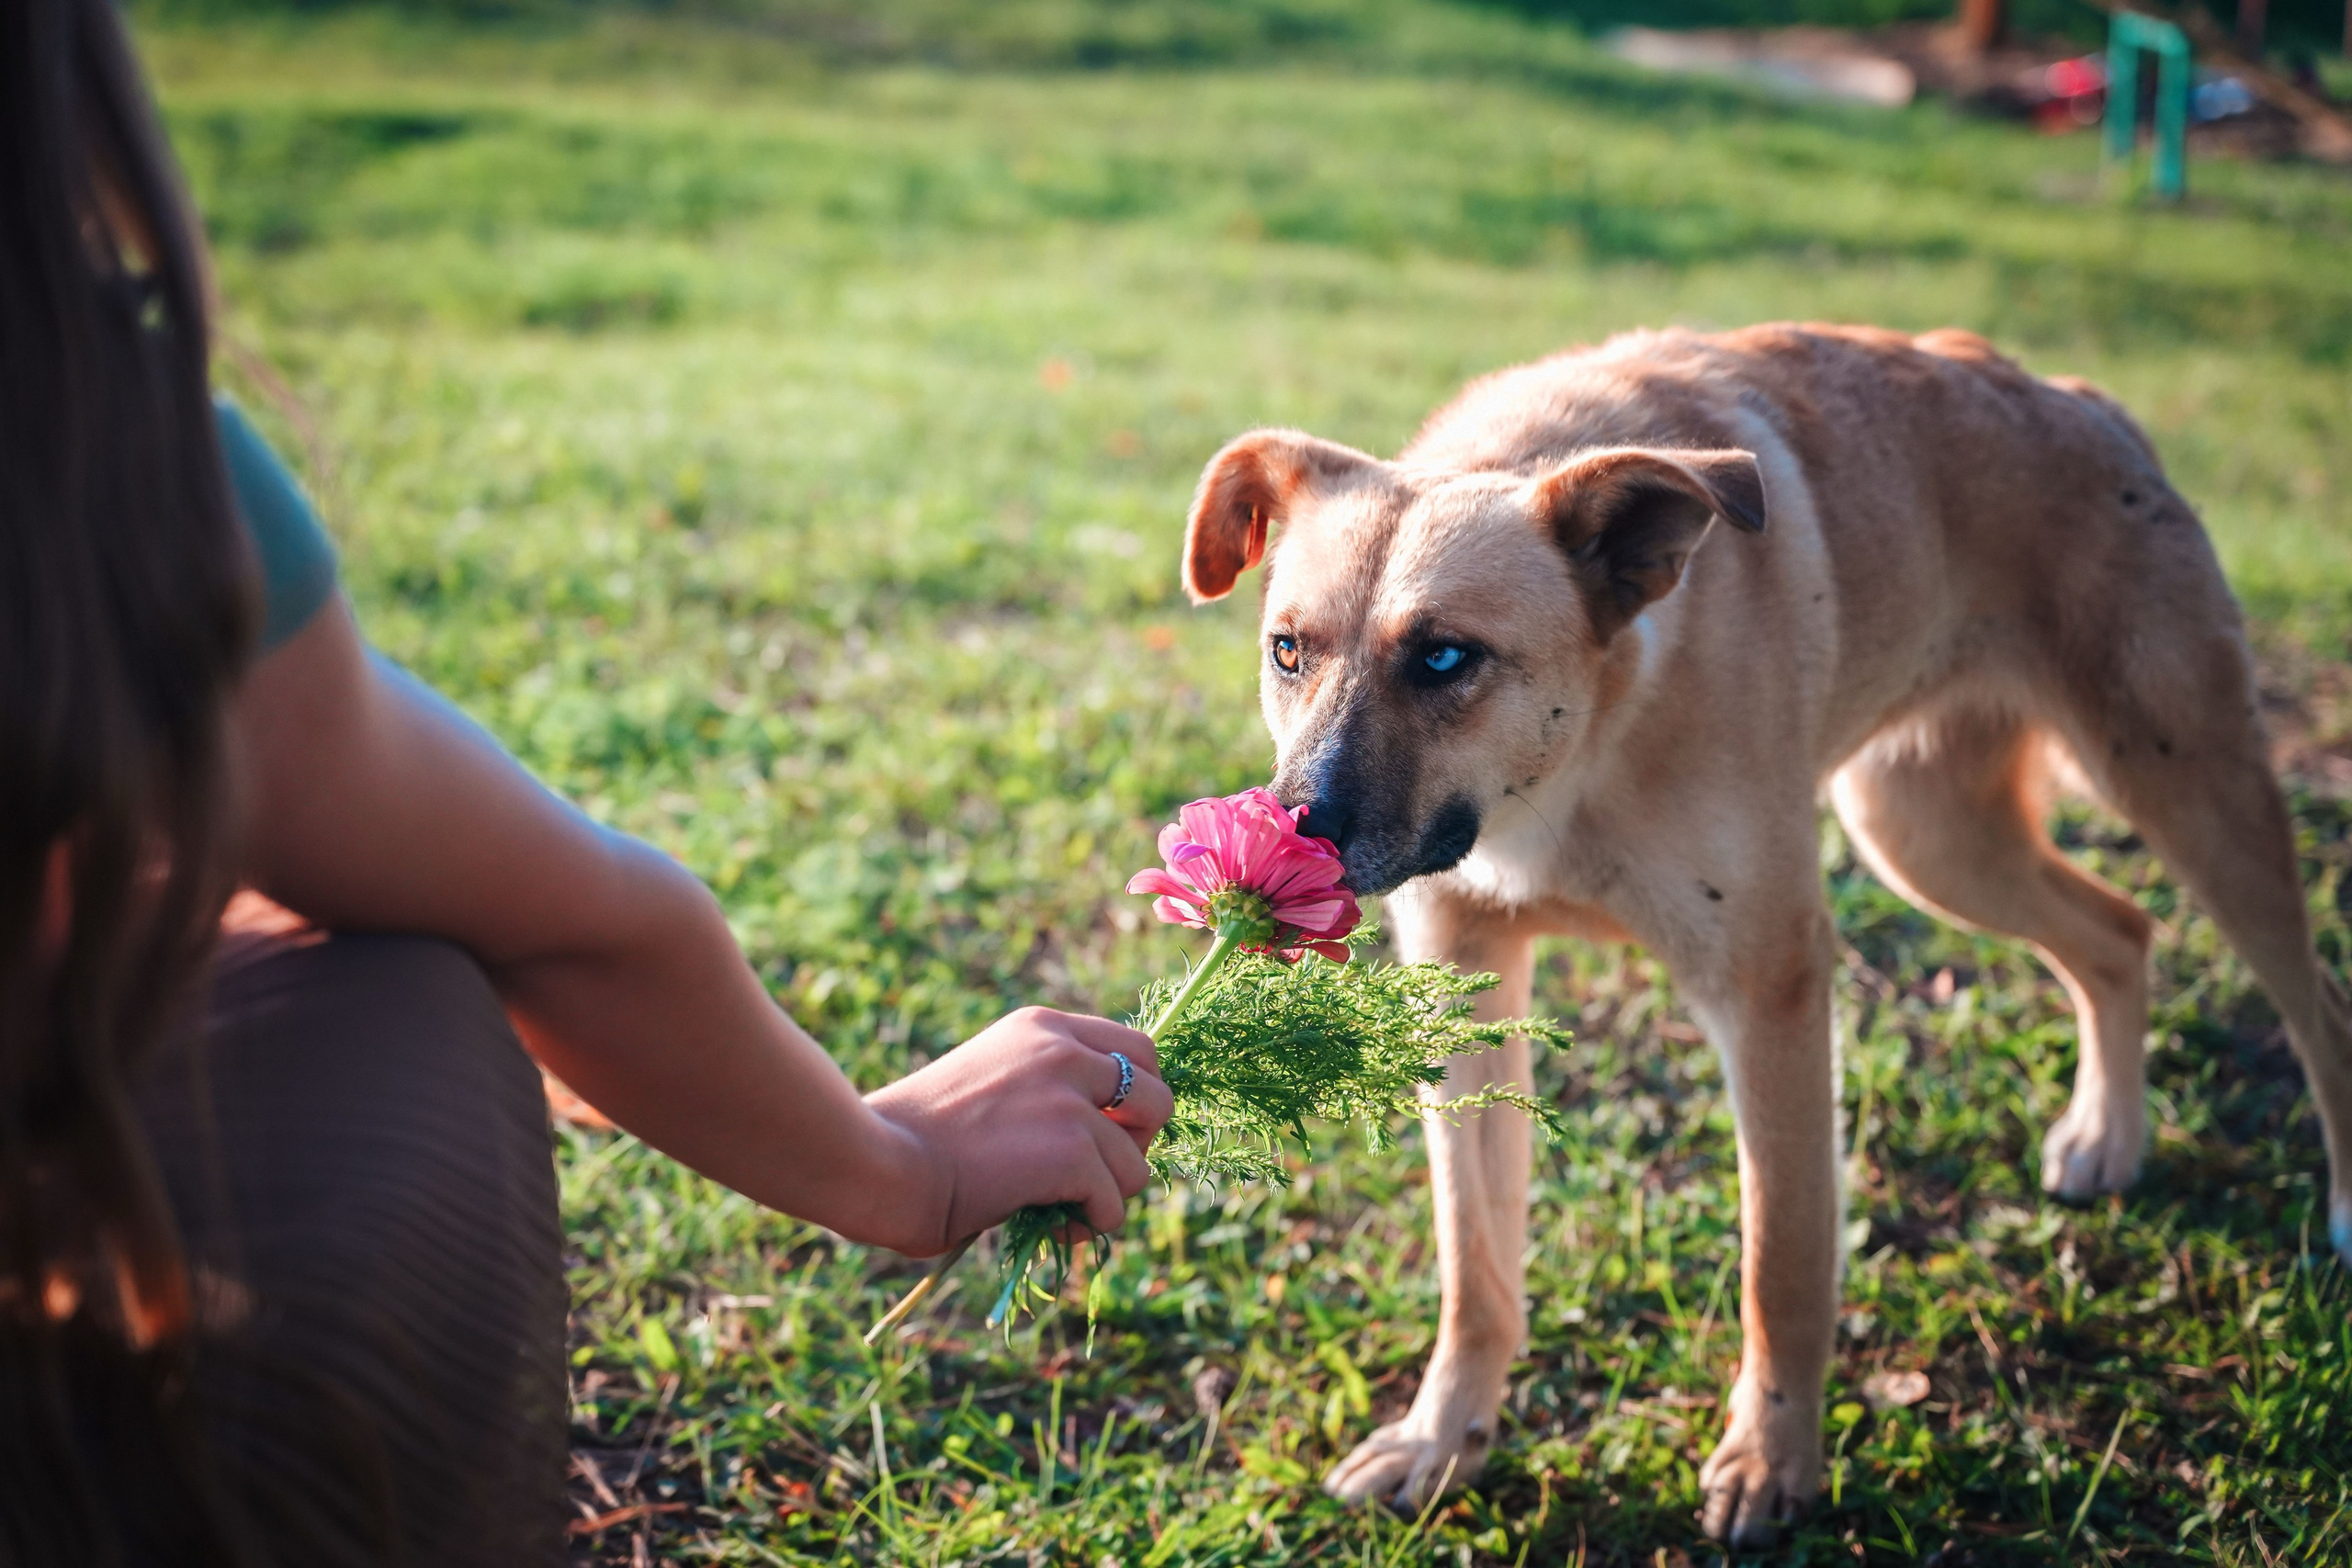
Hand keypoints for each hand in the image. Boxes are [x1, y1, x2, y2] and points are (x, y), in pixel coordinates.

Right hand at [862, 1007, 1171, 1255]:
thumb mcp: (991, 1080)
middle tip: (1096, 1173)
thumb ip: (1046, 1087)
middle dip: (1137, 1144)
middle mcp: (1063, 1052)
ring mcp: (1070, 1101)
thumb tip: (1108, 1132)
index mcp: (1042, 1027)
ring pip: (1137, 1164)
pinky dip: (1089, 1227)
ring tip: (1061, 1211)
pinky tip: (1051, 1228)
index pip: (1138, 1048)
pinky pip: (1114, 1203)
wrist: (877, 1161)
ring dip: (1107, 1196)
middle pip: (1159, 1098)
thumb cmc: (915, 1134)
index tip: (1107, 1131)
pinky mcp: (1072, 1152)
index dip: (1135, 1098)